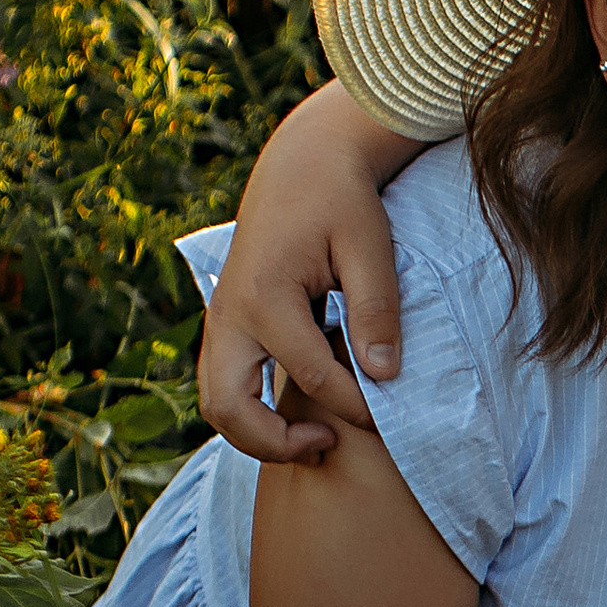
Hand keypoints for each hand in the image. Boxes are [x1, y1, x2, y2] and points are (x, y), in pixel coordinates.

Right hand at [196, 87, 414, 463]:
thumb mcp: (368, 246)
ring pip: (216, 403)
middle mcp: (230, 314)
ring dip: (256, 434)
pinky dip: (250, 411)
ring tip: (314, 437)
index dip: (356, 406)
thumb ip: (375, 309)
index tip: (390, 416)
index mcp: (265, 296)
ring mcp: (220, 320)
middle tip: (328, 443)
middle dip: (276, 442)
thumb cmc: (340, 199)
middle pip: (230, 409)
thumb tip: (383, 376)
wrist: (302, 163)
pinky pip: (222, 384)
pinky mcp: (225, 323)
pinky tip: (300, 409)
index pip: (314, 375)